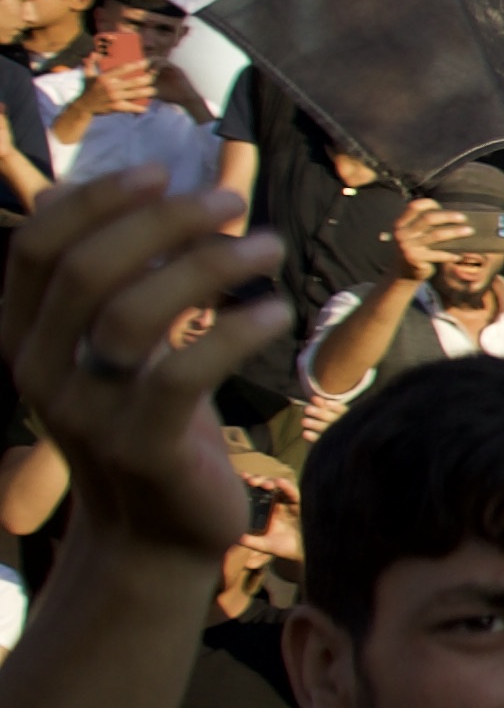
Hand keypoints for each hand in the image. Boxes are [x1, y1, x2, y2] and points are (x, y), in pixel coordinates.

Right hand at [1, 185, 291, 554]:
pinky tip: (275, 309)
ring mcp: (86, 413)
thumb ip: (106, 279)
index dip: (95, 201)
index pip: (36, 249)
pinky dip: (235, 331)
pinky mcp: (142, 447)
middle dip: (163, 223)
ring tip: (266, 246)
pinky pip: (182, 373)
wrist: (153, 534)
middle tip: (230, 203)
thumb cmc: (145, 421)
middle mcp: (40, 372)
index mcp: (24, 338)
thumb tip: (94, 190)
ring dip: (207, 266)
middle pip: (87, 270)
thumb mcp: (113, 349)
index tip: (161, 173)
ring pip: (132, 314)